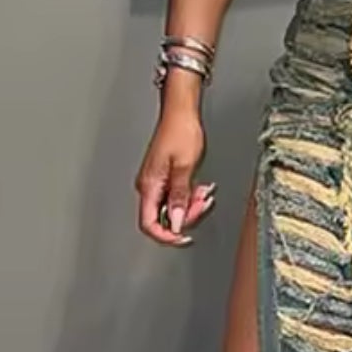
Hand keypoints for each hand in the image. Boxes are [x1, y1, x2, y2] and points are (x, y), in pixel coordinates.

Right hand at [135, 108, 214, 246]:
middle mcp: (149, 185)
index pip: (150, 224)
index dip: (166, 236)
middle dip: (187, 215)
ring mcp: (156, 182)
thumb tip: (177, 222)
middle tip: (201, 203)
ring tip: (203, 191)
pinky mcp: (165, 177)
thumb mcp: (184, 167)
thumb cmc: (181, 131)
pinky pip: (176, 196)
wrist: (181, 113)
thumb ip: (180, 197)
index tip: (183, 238)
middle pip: (164, 217)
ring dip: (191, 204)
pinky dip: (189, 195)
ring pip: (173, 207)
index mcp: (149, 185)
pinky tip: (198, 187)